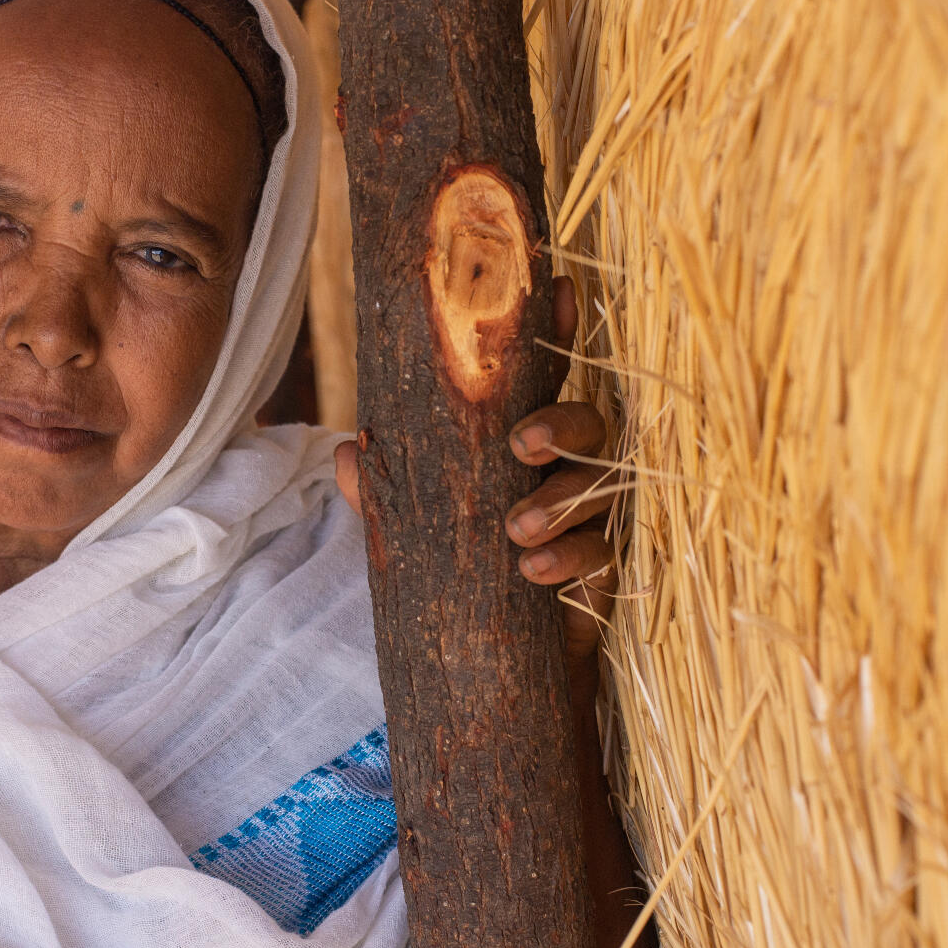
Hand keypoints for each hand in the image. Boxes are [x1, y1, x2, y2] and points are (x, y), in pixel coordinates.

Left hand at [332, 278, 616, 665]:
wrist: (497, 660)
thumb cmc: (463, 570)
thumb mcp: (417, 528)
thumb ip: (387, 495)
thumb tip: (343, 457)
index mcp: (527, 439)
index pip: (547, 377)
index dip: (558, 331)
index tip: (559, 287)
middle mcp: (568, 467)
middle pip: (589, 422)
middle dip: (562, 423)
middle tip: (524, 443)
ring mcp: (593, 516)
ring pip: (597, 487)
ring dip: (558, 502)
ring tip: (515, 530)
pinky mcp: (604, 569)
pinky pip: (601, 552)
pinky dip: (569, 557)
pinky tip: (533, 570)